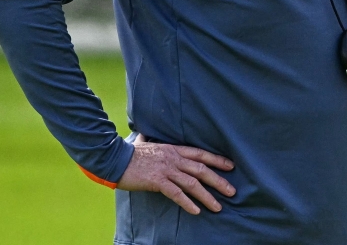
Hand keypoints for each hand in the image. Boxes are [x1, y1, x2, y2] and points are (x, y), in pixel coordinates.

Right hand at [116, 134, 235, 214]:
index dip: (217, 160)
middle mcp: (174, 158)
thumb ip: (147, 141)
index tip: (231, 166)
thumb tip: (143, 135)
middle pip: (202, 169)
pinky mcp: (157, 180)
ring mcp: (166, 169)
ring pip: (192, 183)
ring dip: (207, 196)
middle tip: (232, 190)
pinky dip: (187, 202)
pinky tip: (196, 211)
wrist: (114, 158)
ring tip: (218, 206)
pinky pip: (176, 193)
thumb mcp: (143, 144)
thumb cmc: (128, 153)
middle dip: (219, 180)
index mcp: (173, 149)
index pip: (200, 153)